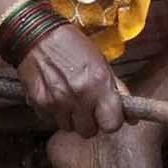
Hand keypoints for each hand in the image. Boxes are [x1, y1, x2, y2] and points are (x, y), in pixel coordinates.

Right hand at [18, 24, 125, 138]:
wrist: (37, 36)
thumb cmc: (71, 44)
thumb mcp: (101, 61)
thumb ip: (116, 88)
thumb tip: (130, 115)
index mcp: (98, 83)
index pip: (112, 124)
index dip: (111, 121)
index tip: (108, 115)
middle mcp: (79, 96)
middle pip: (89, 131)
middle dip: (90, 121)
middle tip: (87, 105)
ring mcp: (58, 102)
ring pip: (69, 127)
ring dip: (71, 117)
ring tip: (69, 97)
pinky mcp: (40, 104)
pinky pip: (51, 120)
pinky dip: (54, 112)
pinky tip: (55, 94)